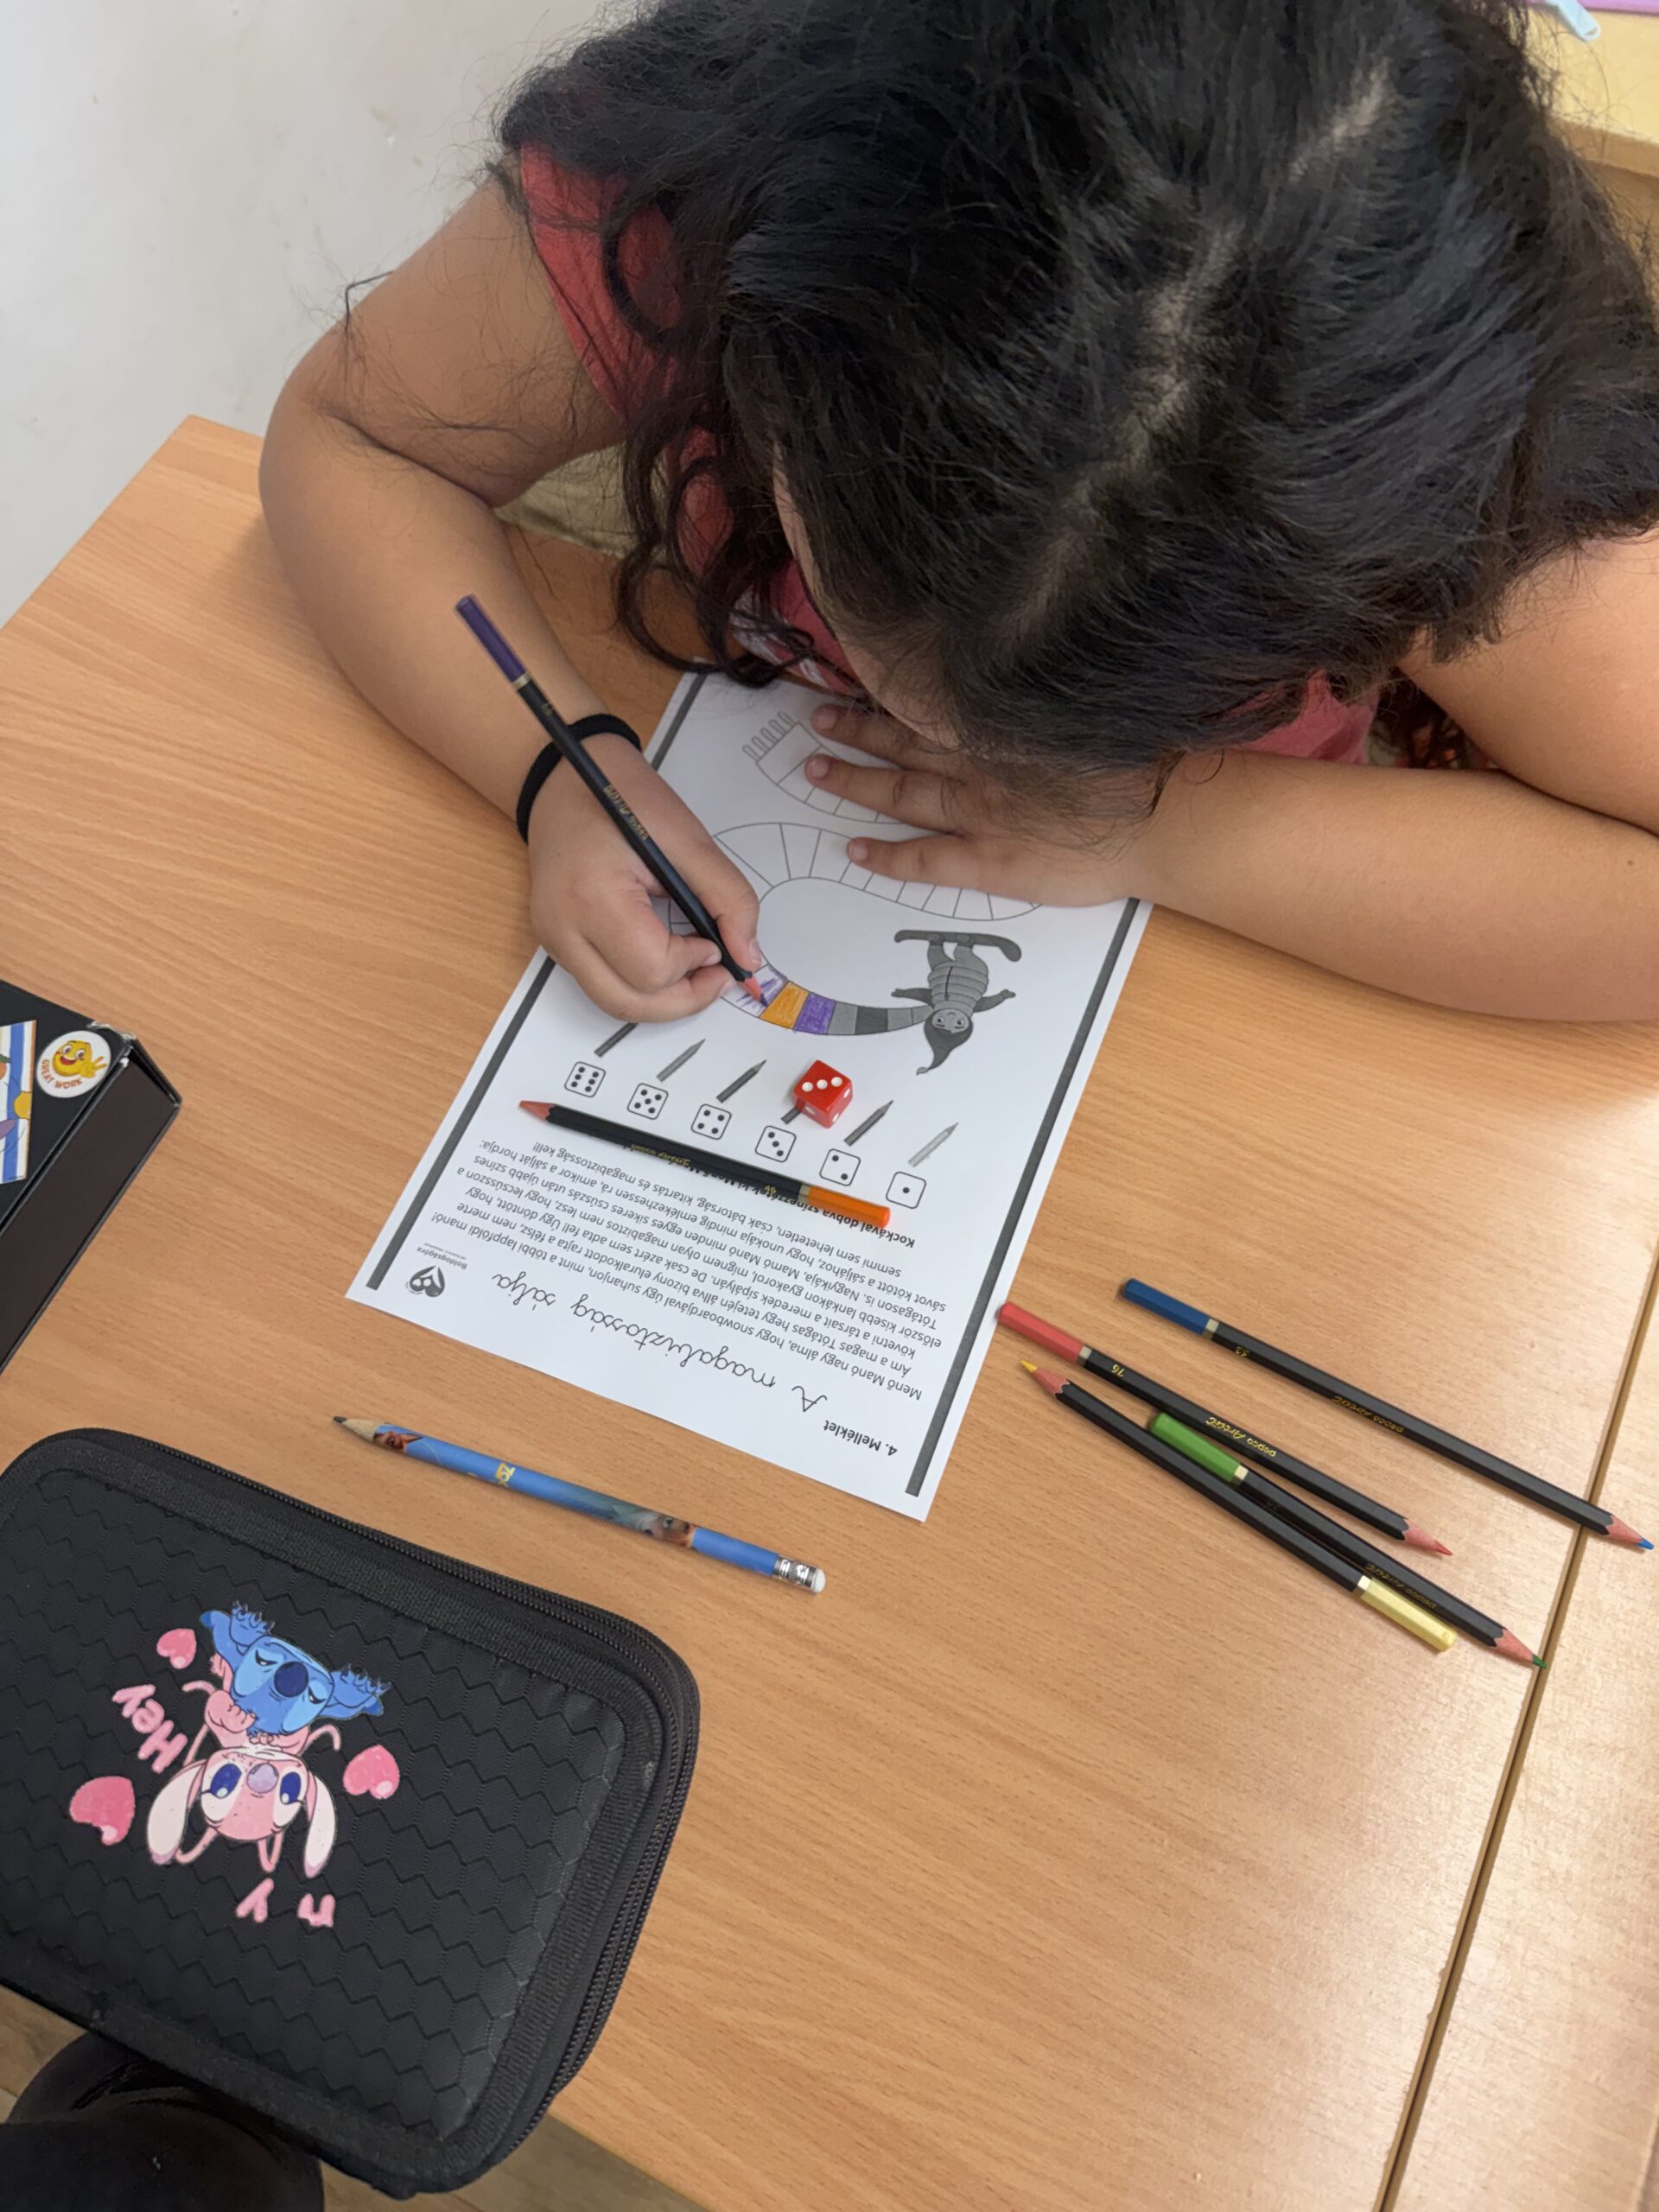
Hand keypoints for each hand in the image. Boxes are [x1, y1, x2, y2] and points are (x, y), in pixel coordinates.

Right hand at [526, 737, 762, 1018]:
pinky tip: (665, 959)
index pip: (651, 969)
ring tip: (695, 971)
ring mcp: (553, 939)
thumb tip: (749, 956)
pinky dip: (639, 985)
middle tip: (719, 976)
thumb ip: (728, 898)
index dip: (693, 965)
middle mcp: (562, 928)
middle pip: (628, 1004)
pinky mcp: (554, 941)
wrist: (562, 777)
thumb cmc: (621, 796)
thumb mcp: (688, 838)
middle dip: (683, 1000)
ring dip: (661, 1000)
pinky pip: (601, 983)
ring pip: (613, 1003)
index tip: (715, 941)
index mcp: (592, 896)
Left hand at [806, 705, 1146, 905]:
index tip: (856, 683)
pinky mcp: (992, 862)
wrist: (1160, 819)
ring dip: (856, 782)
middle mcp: (983, 765)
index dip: (891, 697)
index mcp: (1004, 728)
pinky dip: (887, 855)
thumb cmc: (1137, 765)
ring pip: (903, 794)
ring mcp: (982, 815)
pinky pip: (925, 858)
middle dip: (857, 733)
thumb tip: (1010, 684)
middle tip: (817, 722)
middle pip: (905, 746)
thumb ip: (1037, 705)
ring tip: (816, 771)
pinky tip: (855, 851)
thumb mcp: (1082, 714)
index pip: (932, 708)